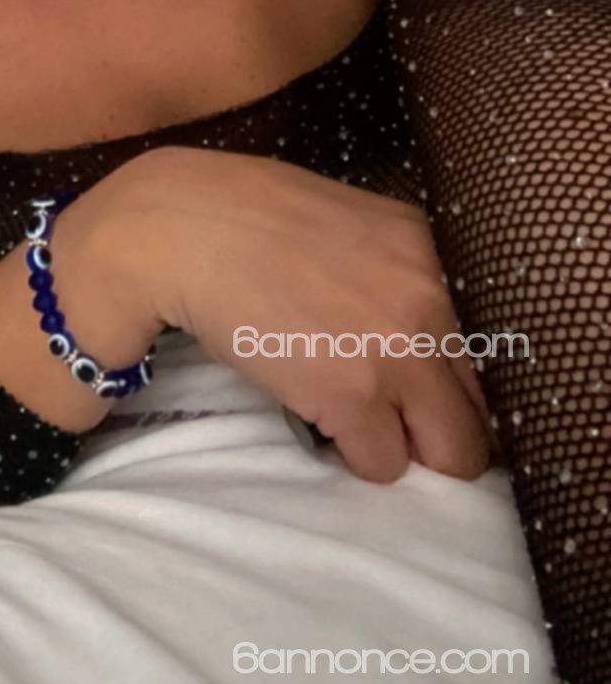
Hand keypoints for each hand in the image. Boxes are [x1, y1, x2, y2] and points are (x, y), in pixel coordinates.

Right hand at [120, 145, 496, 485]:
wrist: (186, 229)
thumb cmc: (257, 219)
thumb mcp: (359, 227)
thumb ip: (405, 275)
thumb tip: (430, 337)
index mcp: (437, 254)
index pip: (497, 349)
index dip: (466, 383)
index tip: (436, 392)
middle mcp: (434, 303)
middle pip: (486, 412)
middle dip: (445, 428)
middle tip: (399, 419)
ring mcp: (398, 354)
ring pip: (450, 454)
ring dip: (403, 445)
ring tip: (353, 413)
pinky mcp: (353, 396)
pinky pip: (383, 464)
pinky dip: (354, 454)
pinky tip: (317, 412)